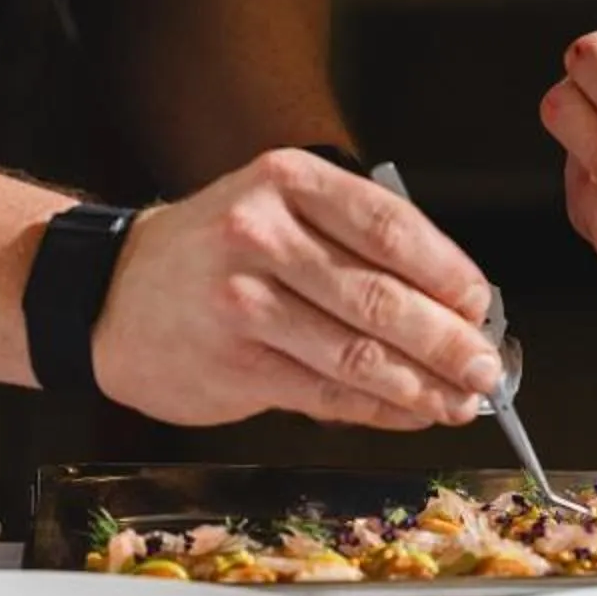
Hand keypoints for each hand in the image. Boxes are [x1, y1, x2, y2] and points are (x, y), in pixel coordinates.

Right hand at [93, 149, 503, 430]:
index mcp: (289, 182)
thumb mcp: (279, 211)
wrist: (110, 293)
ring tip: (460, 399)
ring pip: (357, 353)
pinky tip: (408, 413)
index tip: (481, 306)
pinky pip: (324, 393)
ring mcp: (244, 300)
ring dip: (422, 384)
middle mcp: (264, 234)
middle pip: (381, 296)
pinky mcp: (233, 363)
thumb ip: (354, 247)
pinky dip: (377, 409)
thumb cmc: (214, 251)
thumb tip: (450, 304)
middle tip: (487, 367)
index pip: (391, 227)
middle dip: (448, 340)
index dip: (448, 273)